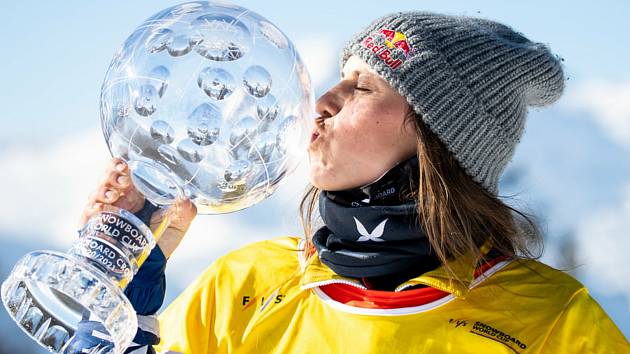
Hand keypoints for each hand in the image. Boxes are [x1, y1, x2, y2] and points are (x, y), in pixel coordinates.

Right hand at [79, 157, 196, 257]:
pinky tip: (100, 209)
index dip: (120, 165)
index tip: (125, 167)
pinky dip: (91, 209)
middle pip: (106, 177)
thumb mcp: (177, 224)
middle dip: (111, 174)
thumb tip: (186, 200)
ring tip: (113, 196)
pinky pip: (86, 215)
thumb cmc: (160, 241)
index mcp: (135, 192)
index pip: (121, 170)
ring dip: (102, 190)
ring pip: (95, 192)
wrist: (149, 267)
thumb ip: (184, 211)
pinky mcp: (94, 228)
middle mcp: (118, 199)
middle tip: (123, 181)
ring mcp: (105, 212)